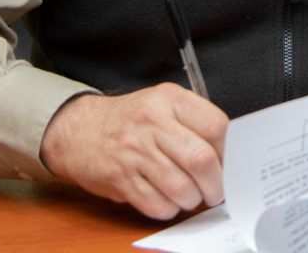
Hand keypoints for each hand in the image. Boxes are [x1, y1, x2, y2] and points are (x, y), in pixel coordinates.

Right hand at [39, 83, 228, 219]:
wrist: (78, 129)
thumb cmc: (130, 120)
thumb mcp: (162, 104)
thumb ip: (193, 122)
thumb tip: (228, 155)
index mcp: (169, 99)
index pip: (215, 126)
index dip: (228, 151)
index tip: (228, 163)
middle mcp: (152, 123)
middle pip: (201, 160)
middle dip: (215, 184)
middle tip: (215, 190)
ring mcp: (135, 152)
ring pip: (182, 188)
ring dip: (192, 199)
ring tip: (190, 195)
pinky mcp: (121, 179)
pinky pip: (158, 205)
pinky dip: (169, 209)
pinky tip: (167, 199)